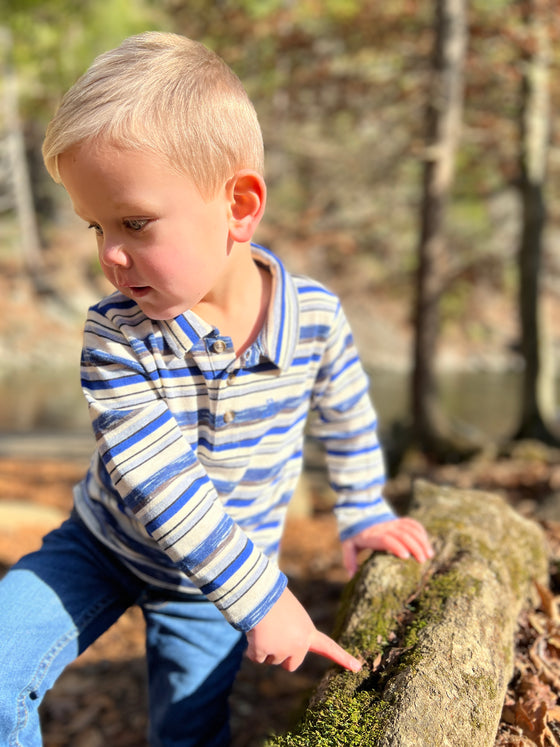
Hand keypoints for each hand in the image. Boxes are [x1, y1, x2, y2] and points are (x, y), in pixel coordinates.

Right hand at [246, 587, 361, 672]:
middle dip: (281, 657)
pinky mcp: (264, 652)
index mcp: (308, 631)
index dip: (342, 658)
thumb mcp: (291, 614)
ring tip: (263, 626)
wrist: (257, 591)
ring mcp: (282, 649)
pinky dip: (251, 648)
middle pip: (291, 664)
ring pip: (270, 660)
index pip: (329, 646)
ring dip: (263, 646)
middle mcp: (298, 644)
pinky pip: (255, 657)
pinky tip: (253, 632)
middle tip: (273, 637)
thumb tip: (272, 645)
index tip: (357, 668)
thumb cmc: (273, 597)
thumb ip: (292, 631)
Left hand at [342, 517, 433, 576]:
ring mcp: (393, 523)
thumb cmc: (354, 533)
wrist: (359, 511)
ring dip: (421, 541)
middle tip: (423, 561)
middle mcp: (384, 527)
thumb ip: (349, 560)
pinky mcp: (398, 520)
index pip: (386, 539)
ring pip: (410, 529)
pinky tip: (426, 543)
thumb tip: (352, 577)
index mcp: (372, 535)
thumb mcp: (348, 545)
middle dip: (415, 547)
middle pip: (403, 535)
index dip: (397, 546)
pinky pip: (412, 523)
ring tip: (429, 555)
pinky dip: (421, 532)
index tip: (406, 557)